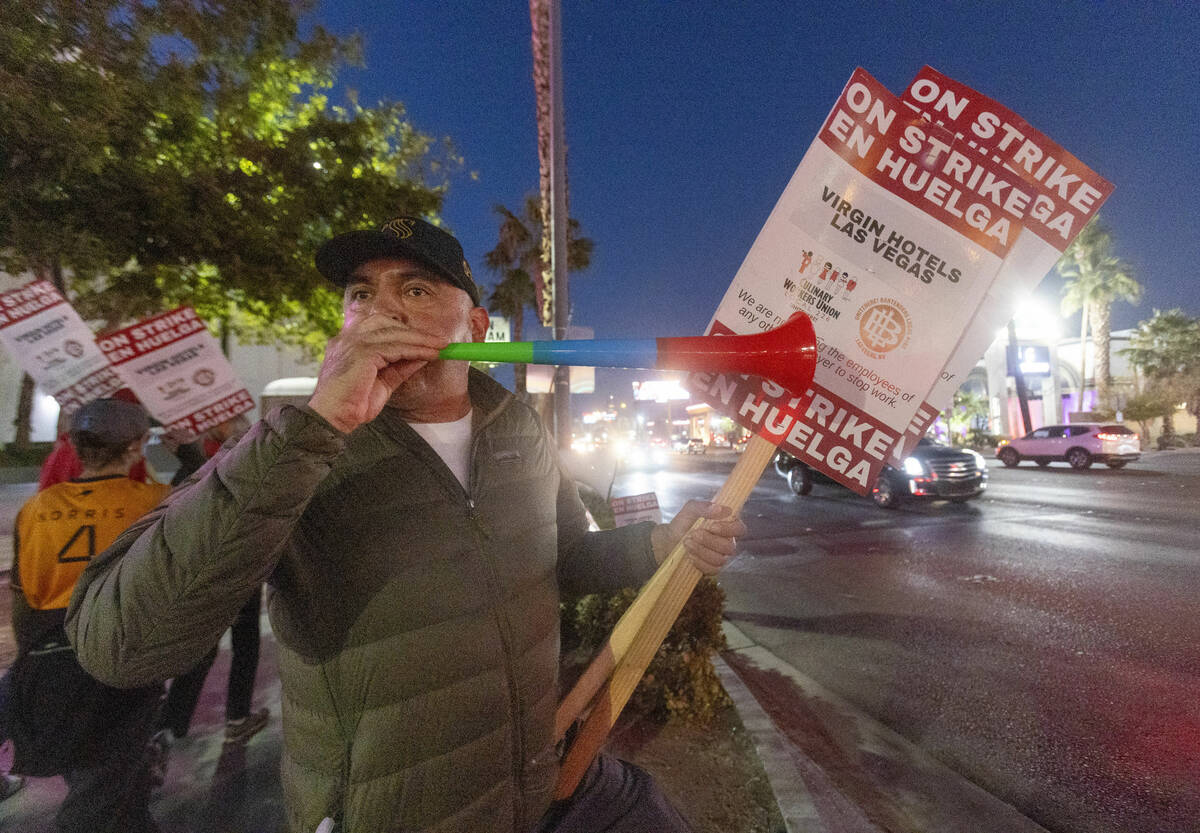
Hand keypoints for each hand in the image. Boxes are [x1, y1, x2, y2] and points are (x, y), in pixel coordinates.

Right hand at [307, 312, 445, 433]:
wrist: (332, 419)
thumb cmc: (353, 405)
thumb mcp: (383, 382)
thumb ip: (400, 366)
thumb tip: (422, 356)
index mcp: (349, 343)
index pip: (381, 327)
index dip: (406, 331)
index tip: (428, 340)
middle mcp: (348, 338)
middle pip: (387, 323)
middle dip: (415, 332)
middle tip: (440, 341)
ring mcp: (353, 343)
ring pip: (394, 333)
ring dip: (420, 339)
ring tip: (441, 347)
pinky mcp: (361, 352)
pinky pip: (395, 347)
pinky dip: (415, 350)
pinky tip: (429, 355)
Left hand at [650, 500, 745, 574]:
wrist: (669, 540)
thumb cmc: (683, 523)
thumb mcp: (690, 509)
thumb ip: (704, 506)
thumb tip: (719, 508)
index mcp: (727, 525)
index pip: (740, 529)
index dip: (729, 529)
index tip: (713, 526)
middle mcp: (727, 542)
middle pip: (729, 547)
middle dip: (709, 541)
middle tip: (693, 534)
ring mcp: (721, 556)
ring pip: (720, 559)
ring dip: (701, 551)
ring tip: (687, 542)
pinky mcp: (713, 568)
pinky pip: (713, 570)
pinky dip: (700, 563)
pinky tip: (690, 555)